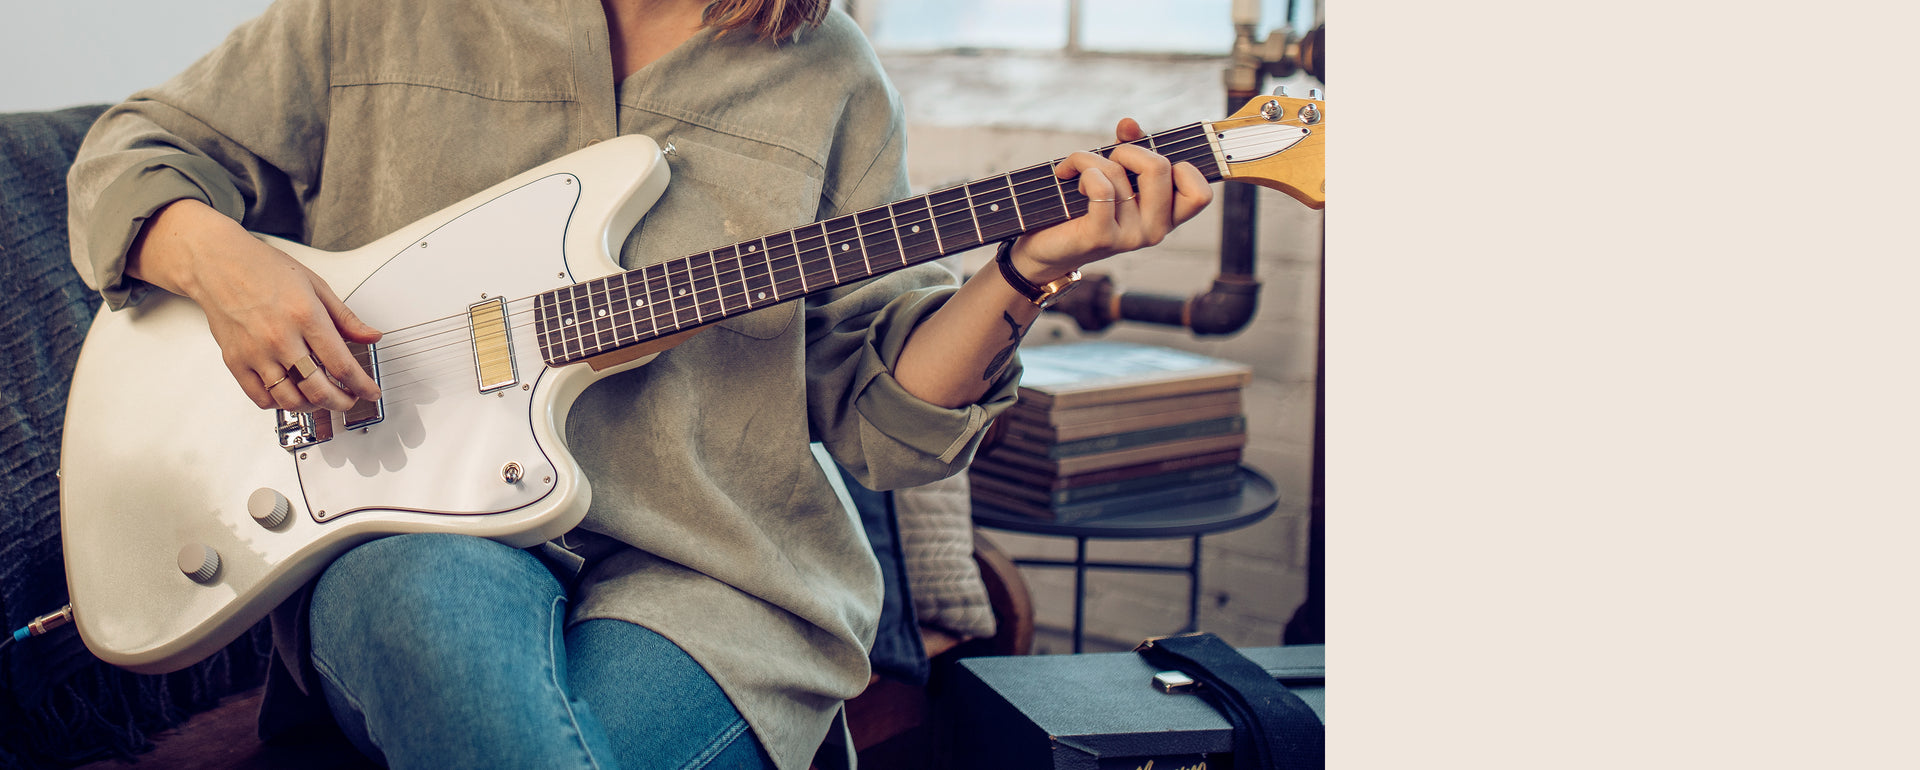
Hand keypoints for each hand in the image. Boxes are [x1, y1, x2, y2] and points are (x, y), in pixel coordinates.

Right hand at [128, 200, 381, 412]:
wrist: (218, 264)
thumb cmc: (264, 269)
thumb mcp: (316, 285)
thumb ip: (345, 317)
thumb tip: (372, 336)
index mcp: (305, 316)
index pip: (341, 364)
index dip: (361, 385)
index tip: (371, 392)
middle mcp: (280, 338)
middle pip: (318, 389)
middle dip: (341, 402)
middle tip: (349, 400)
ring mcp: (255, 353)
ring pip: (290, 400)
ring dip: (313, 407)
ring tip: (322, 398)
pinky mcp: (235, 361)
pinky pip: (261, 398)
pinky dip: (281, 404)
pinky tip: (292, 395)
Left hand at [1005, 118, 1213, 282]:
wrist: (1046, 248)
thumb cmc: (1082, 208)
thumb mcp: (1114, 174)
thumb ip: (1129, 147)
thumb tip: (1129, 124)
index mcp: (1167, 218)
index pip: (1201, 194)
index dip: (1181, 167)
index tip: (1151, 161)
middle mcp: (1155, 231)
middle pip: (1160, 167)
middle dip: (1127, 151)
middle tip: (1107, 161)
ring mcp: (1131, 238)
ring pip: (1119, 172)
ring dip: (1089, 158)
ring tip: (1076, 170)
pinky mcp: (1102, 237)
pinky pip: (1100, 186)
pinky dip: (1081, 169)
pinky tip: (1067, 176)